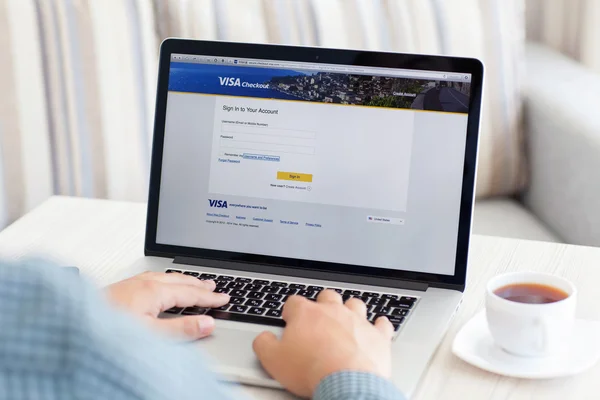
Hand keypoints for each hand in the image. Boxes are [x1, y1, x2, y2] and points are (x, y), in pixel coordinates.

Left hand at [105, 272, 228, 339]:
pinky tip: (163, 283)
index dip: (210, 297)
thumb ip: (181, 329)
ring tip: (195, 282)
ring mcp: (132, 283)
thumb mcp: (151, 335)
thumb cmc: (108, 330)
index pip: (191, 294)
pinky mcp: (122, 287)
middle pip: (180, 281)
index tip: (224, 299)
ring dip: (184, 281)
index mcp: (155, 291)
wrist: (73, 324)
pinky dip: (168, 280)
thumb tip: (207, 323)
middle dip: (199, 284)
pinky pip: (153, 278)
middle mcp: (144, 283)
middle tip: (215, 287)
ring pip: (166, 277)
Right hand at [253, 290, 393, 397]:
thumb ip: (264, 344)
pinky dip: (379, 326)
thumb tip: (263, 339)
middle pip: (327, 296)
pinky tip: (378, 327)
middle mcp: (333, 311)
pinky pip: (382, 324)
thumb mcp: (273, 360)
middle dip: (322, 303)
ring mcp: (357, 321)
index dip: (290, 310)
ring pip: (354, 304)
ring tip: (346, 318)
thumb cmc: (311, 370)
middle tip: (318, 316)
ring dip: (350, 309)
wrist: (345, 382)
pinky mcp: (377, 336)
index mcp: (307, 314)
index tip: (289, 319)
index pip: (294, 302)